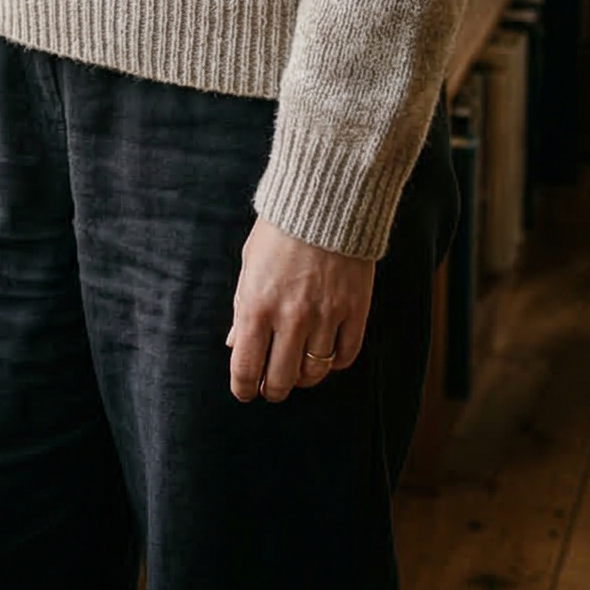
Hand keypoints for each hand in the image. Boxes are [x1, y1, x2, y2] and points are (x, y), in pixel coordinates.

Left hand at [226, 216, 374, 402]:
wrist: (325, 198)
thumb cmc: (279, 229)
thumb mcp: (249, 264)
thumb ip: (241, 307)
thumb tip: (234, 344)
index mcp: (256, 306)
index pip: (246, 369)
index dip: (243, 388)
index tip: (245, 391)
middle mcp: (290, 317)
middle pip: (280, 381)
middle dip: (272, 389)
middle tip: (271, 385)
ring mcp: (325, 316)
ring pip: (313, 373)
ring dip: (303, 377)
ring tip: (298, 369)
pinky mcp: (355, 310)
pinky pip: (345, 356)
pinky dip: (334, 362)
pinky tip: (327, 353)